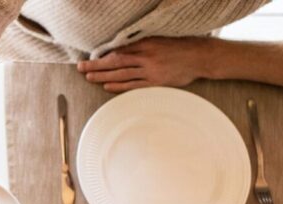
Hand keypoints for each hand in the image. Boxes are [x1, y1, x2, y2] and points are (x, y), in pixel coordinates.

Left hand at [78, 37, 211, 92]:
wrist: (201, 56)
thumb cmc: (181, 45)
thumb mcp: (161, 38)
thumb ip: (143, 43)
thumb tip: (121, 47)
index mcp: (147, 42)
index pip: (119, 48)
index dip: (103, 54)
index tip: (90, 56)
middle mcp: (147, 56)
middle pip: (116, 61)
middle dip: (96, 65)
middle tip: (80, 68)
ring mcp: (151, 70)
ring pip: (122, 73)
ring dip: (103, 76)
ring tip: (89, 77)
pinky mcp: (156, 82)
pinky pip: (134, 85)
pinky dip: (119, 86)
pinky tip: (106, 86)